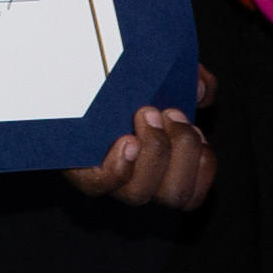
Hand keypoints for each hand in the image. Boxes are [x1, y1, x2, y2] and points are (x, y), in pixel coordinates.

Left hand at [69, 69, 216, 207]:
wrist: (69, 84)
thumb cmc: (125, 87)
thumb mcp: (164, 77)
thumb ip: (190, 80)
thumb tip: (202, 88)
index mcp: (164, 170)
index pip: (192, 195)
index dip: (203, 168)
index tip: (199, 131)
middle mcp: (139, 182)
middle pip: (175, 195)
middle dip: (183, 150)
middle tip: (169, 112)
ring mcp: (110, 180)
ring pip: (140, 193)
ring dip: (154, 152)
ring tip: (145, 113)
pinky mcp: (80, 170)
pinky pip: (100, 184)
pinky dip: (118, 167)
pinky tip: (127, 141)